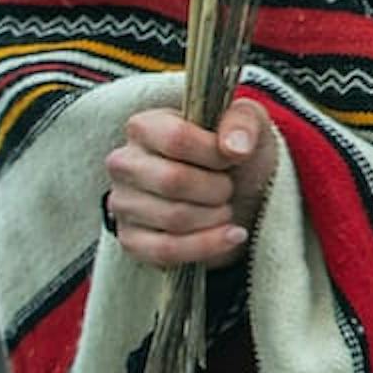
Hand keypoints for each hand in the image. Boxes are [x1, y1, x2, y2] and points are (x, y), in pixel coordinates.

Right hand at [103, 100, 276, 267]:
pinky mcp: (131, 240)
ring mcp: (123, 204)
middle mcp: (124, 164)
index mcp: (145, 127)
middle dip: (217, 188)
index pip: (175, 139)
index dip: (214, 153)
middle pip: (172, 181)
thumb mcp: (249, 123)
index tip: (232, 158)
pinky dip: (208, 245)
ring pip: (173, 218)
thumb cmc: (234, 152)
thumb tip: (235, 147)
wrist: (237, 191)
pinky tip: (231, 235)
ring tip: (226, 207)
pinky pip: (166, 250)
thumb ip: (243, 122)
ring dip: (216, 216)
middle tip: (229, 186)